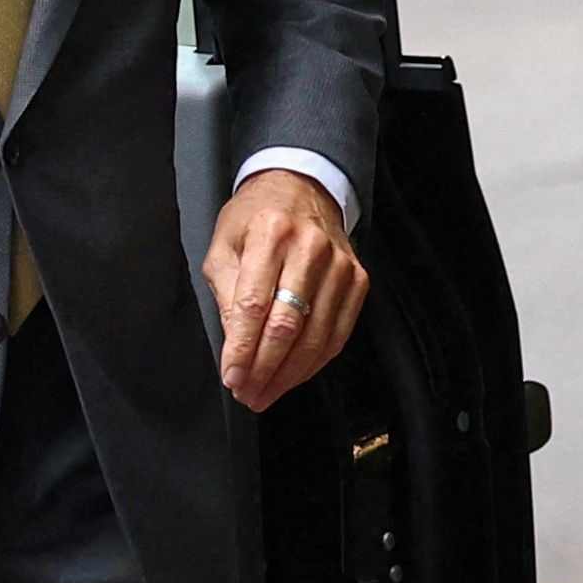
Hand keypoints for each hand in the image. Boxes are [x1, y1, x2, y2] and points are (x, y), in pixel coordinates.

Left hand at [207, 168, 369, 408]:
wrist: (302, 188)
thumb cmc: (255, 220)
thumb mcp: (224, 247)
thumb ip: (227, 296)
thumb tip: (235, 350)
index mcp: (270, 232)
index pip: (254, 304)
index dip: (242, 349)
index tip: (231, 377)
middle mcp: (310, 246)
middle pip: (287, 325)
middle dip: (263, 369)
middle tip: (247, 393)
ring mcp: (340, 264)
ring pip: (315, 337)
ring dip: (288, 375)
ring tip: (264, 393)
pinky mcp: (357, 280)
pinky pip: (337, 334)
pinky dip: (314, 363)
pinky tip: (292, 376)